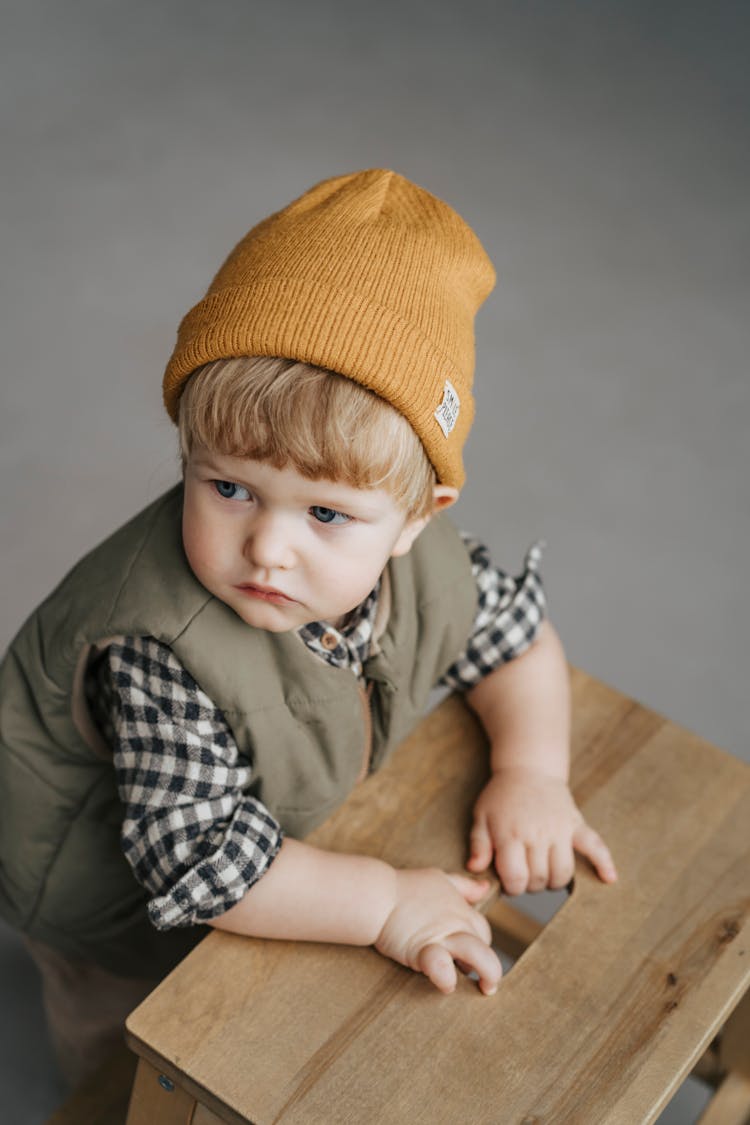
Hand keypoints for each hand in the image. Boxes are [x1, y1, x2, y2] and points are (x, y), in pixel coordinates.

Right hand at [374, 868, 501, 995]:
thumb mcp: (440, 879)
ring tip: (484, 988)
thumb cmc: (405, 888)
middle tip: (482, 982)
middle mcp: (456, 923)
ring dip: (488, 973)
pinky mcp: (422, 950)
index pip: (483, 931)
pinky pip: (442, 965)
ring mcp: (442, 937)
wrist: (377, 894)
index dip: (480, 945)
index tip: (469, 958)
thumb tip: (485, 887)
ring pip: (478, 954)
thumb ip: (464, 886)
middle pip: (485, 946)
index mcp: (461, 909)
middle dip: (488, 966)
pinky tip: (446, 984)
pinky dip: (447, 977)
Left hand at [466, 768, 617, 893]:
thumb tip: (475, 869)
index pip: (516, 877)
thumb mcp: (481, 817)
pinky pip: (595, 845)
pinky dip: (604, 863)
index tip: (511, 882)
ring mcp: (559, 829)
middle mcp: (537, 834)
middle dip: (531, 885)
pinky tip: (608, 878)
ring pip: (563, 871)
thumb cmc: (501, 796)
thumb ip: (479, 845)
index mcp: (511, 834)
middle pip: (539, 878)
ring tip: (545, 873)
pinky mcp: (576, 824)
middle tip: (525, 875)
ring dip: (554, 881)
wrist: (528, 769)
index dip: (513, 887)